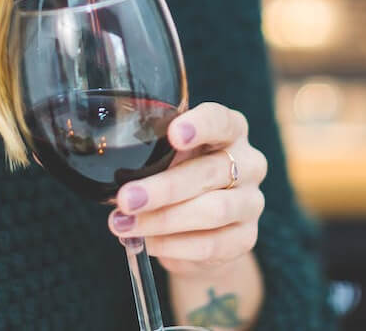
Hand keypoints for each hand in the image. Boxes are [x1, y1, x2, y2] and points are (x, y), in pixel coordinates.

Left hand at [108, 102, 267, 278]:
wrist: (206, 223)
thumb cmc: (182, 171)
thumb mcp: (170, 152)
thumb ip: (155, 149)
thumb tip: (113, 164)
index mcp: (230, 129)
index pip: (220, 120)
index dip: (199, 126)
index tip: (173, 134)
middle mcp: (249, 162)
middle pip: (210, 172)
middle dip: (163, 187)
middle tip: (125, 198)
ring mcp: (252, 202)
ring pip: (212, 211)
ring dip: (162, 220)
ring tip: (125, 224)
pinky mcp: (246, 238)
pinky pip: (210, 245)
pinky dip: (173, 245)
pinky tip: (147, 242)